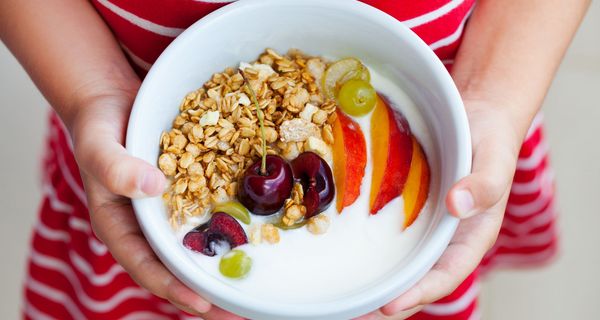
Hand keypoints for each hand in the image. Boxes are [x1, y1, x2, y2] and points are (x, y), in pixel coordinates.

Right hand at [69, 82, 242, 319]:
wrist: (113, 101)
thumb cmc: (98, 127)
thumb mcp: (99, 145)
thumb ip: (116, 167)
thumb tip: (154, 188)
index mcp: (120, 226)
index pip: (146, 266)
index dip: (175, 287)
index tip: (203, 304)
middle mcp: (147, 226)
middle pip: (177, 266)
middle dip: (207, 291)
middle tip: (240, 310)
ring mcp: (168, 212)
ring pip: (195, 245)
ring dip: (222, 265)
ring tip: (254, 285)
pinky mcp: (186, 193)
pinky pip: (207, 214)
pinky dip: (226, 227)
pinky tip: (253, 235)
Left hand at [356, 100, 523, 318]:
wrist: (480, 113)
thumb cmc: (492, 138)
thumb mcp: (496, 157)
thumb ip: (485, 184)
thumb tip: (457, 205)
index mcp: (472, 235)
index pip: (447, 274)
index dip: (420, 293)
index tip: (390, 307)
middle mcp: (447, 236)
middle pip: (418, 276)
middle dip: (390, 298)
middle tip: (354, 311)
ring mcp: (426, 222)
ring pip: (402, 258)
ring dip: (377, 277)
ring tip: (344, 294)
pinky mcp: (409, 206)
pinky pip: (390, 229)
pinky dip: (371, 243)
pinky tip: (344, 246)